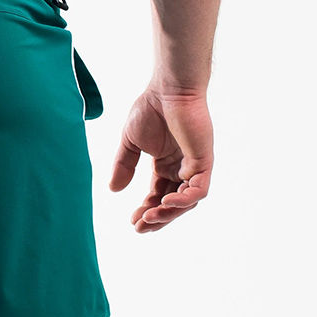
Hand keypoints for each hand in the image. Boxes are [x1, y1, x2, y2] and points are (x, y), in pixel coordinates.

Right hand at [109, 87, 213, 231]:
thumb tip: (114, 190)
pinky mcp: (203, 160)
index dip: (146, 210)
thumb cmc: (151, 109)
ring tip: (149, 218)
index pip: (158, 196)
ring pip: (187, 201)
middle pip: (172, 204)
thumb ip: (123, 165)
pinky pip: (199, 189)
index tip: (132, 221)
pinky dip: (184, 200)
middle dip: (157, 219)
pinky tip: (166, 203)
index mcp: (166, 165)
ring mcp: (194, 166)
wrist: (168, 89)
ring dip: (169, 213)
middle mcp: (182, 169)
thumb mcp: (130, 142)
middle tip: (140, 227)